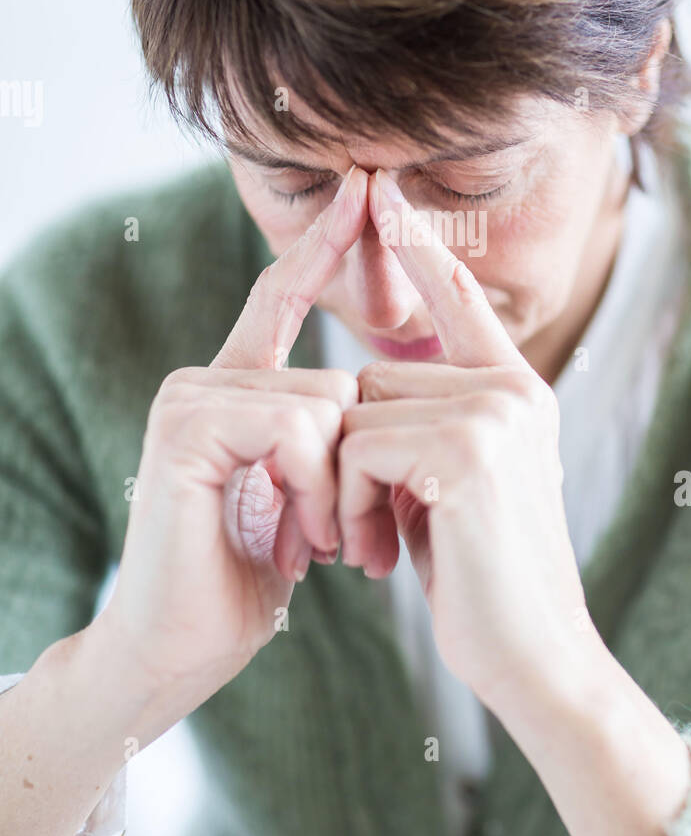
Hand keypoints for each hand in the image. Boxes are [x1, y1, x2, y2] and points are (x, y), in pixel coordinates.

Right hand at [99, 165, 368, 707]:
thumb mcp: (301, 495)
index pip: (282, 296)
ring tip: (308, 543)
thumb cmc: (243, 579)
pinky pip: (294, 424)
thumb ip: (321, 437)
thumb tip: (369, 395)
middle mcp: (207, 380)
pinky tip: (293, 536)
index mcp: (235, 388)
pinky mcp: (186, 426)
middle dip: (350, 472)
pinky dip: (312, 488)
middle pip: (335, 380)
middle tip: (328, 538)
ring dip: (334, 489)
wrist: (177, 649)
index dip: (326, 242)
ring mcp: (190, 397)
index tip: (366, 186)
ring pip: (324, 402)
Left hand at [338, 169, 592, 711]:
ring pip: (357, 416)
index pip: (459, 299)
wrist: (536, 658)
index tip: (382, 189)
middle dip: (350, 462)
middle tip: (369, 535)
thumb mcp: (459, 489)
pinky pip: (358, 450)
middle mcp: (513, 390)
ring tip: (377, 548)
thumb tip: (362, 392)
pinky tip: (382, 554)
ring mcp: (496, 414)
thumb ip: (431, 427)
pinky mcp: (468, 449)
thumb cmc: (485, 582)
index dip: (420, 247)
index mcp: (518, 392)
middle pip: (373, 381)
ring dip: (344, 490)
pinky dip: (348, 506)